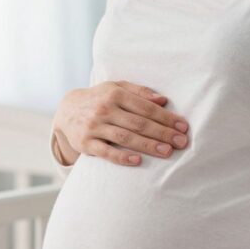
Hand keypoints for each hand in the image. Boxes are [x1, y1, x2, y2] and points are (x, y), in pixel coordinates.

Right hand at [53, 81, 189, 166]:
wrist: (67, 110)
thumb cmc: (99, 98)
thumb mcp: (116, 87)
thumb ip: (140, 92)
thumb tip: (163, 100)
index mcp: (115, 94)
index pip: (146, 107)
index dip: (166, 117)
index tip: (183, 127)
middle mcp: (105, 109)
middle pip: (139, 123)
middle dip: (162, 133)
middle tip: (181, 142)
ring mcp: (94, 127)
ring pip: (125, 138)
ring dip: (148, 145)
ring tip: (167, 152)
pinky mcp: (85, 143)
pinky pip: (106, 152)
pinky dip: (122, 157)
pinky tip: (138, 161)